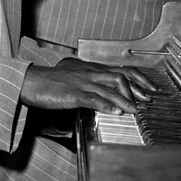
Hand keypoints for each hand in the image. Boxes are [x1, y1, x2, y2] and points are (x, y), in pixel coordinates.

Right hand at [20, 57, 157, 116]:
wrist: (31, 81)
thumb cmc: (50, 81)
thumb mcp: (72, 76)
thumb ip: (87, 81)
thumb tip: (99, 93)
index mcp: (90, 68)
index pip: (121, 69)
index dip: (139, 79)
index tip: (150, 89)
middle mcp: (89, 72)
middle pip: (120, 76)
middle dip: (137, 90)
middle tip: (147, 101)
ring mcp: (82, 82)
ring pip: (110, 88)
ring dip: (126, 100)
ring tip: (135, 110)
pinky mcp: (73, 93)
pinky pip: (94, 98)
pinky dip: (107, 105)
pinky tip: (116, 112)